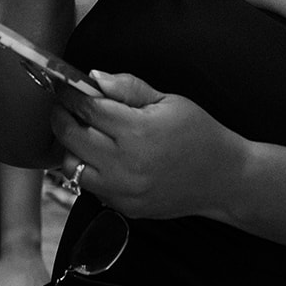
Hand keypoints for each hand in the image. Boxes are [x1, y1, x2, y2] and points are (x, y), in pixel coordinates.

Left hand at [49, 69, 246, 219]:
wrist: (225, 179)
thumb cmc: (199, 133)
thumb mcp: (169, 100)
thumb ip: (128, 88)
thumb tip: (93, 78)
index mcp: (138, 131)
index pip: (87, 108)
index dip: (70, 94)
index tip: (64, 85)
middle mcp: (126, 164)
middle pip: (71, 136)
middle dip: (61, 116)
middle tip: (63, 105)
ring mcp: (123, 190)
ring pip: (71, 166)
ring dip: (69, 146)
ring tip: (80, 131)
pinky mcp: (124, 207)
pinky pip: (89, 186)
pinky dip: (86, 168)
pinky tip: (99, 155)